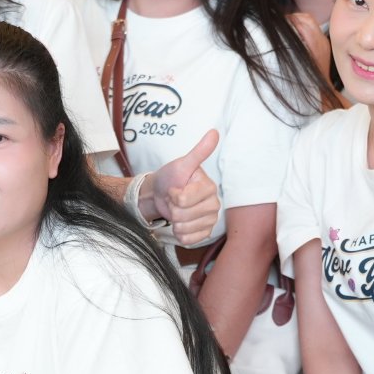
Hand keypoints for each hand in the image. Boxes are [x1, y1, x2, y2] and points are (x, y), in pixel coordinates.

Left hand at [148, 128, 219, 243]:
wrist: (160, 194)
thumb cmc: (170, 178)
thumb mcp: (182, 164)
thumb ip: (199, 152)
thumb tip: (214, 133)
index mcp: (209, 188)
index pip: (184, 200)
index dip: (173, 195)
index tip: (174, 188)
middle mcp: (214, 204)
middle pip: (183, 215)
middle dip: (172, 208)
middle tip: (174, 200)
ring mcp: (210, 220)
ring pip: (184, 229)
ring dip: (174, 221)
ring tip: (176, 210)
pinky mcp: (204, 233)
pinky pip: (188, 240)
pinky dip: (178, 234)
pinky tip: (179, 223)